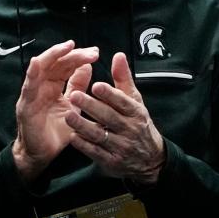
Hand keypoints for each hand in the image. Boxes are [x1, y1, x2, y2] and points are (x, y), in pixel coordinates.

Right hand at [13, 41, 99, 182]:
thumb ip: (77, 86)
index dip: (79, 57)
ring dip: (53, 56)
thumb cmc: (56, 131)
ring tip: (66, 47)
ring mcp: (32, 94)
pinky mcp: (25, 106)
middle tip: (89, 51)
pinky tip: (37, 63)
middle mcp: (41, 86)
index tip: (95, 52)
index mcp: (53, 85)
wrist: (42, 154)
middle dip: (72, 54)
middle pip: (55, 63)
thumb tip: (87, 66)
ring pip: (40, 68)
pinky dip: (31, 74)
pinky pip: (28, 87)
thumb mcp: (73, 105)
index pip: (65, 65)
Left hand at [66, 53, 165, 183]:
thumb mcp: (135, 101)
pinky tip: (73, 137)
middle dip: (91, 107)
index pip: (123, 102)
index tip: (96, 86)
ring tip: (68, 116)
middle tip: (74, 96)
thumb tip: (118, 56)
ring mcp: (120, 147)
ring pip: (100, 135)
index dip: (110, 94)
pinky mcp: (111, 161)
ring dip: (83, 126)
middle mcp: (129, 129)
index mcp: (135, 112)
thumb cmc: (138, 124)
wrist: (150, 160)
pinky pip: (96, 153)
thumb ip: (123, 79)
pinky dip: (84, 145)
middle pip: (109, 117)